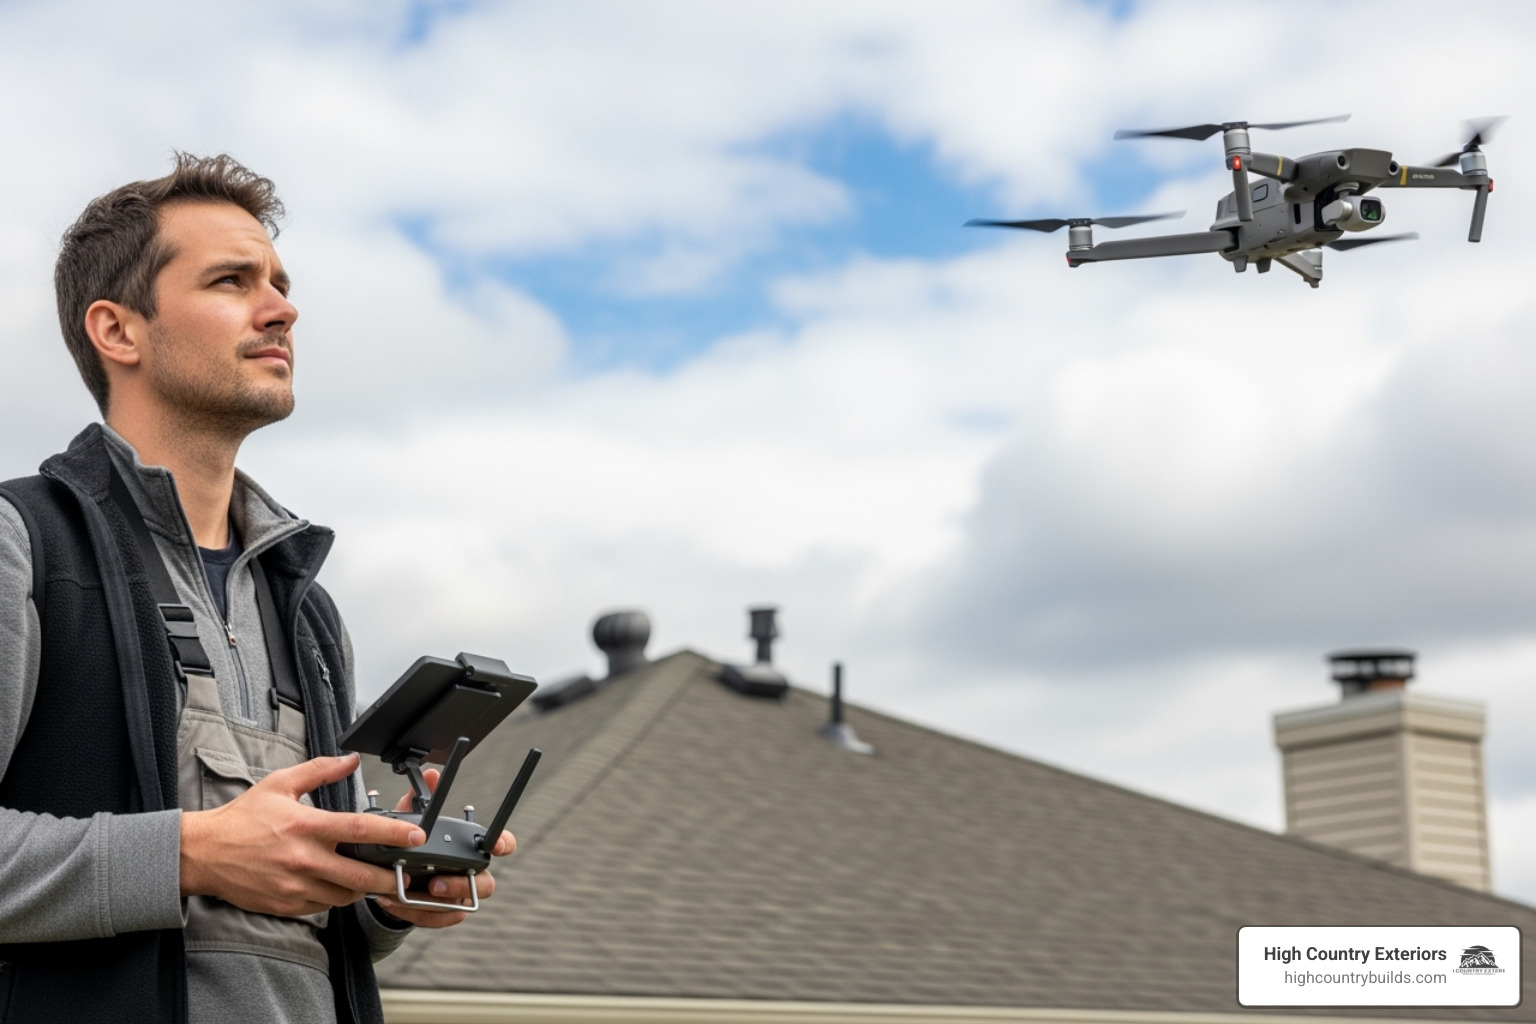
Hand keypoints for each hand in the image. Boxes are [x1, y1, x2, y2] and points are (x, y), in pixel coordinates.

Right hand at [180, 753, 424, 916]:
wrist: (202, 853)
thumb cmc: (242, 818)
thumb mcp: (280, 784)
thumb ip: (320, 770)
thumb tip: (351, 759)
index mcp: (306, 826)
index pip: (360, 829)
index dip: (393, 833)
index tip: (416, 836)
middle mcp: (303, 859)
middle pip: (360, 875)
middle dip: (388, 878)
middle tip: (405, 874)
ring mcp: (294, 886)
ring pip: (344, 895)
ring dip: (361, 889)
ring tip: (370, 877)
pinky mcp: (286, 905)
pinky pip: (322, 907)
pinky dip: (335, 898)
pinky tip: (337, 885)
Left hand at [372, 767, 517, 928]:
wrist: (393, 878)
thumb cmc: (410, 846)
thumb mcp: (409, 822)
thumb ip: (419, 800)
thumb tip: (431, 775)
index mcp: (470, 848)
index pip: (501, 844)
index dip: (503, 844)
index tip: (495, 846)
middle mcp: (472, 873)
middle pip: (486, 884)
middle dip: (462, 884)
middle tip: (435, 883)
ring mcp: (459, 895)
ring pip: (463, 905)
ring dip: (438, 904)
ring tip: (410, 894)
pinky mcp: (443, 914)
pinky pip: (439, 919)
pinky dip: (418, 914)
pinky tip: (395, 902)